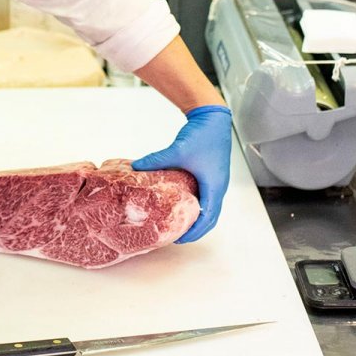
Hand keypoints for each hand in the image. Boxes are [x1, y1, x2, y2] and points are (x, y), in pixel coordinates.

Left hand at [132, 104, 231, 242]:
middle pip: (212, 217)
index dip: (194, 231)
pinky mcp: (212, 174)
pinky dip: (198, 205)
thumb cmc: (202, 134)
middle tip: (178, 236)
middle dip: (196, 229)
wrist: (214, 117)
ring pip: (210, 208)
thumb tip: (136, 168)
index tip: (180, 239)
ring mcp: (217, 181)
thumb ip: (156, 160)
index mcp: (214, 186)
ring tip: (180, 224)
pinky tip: (182, 203)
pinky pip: (207, 197)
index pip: (208, 218)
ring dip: (198, 218)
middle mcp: (219, 187)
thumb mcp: (178, 150)